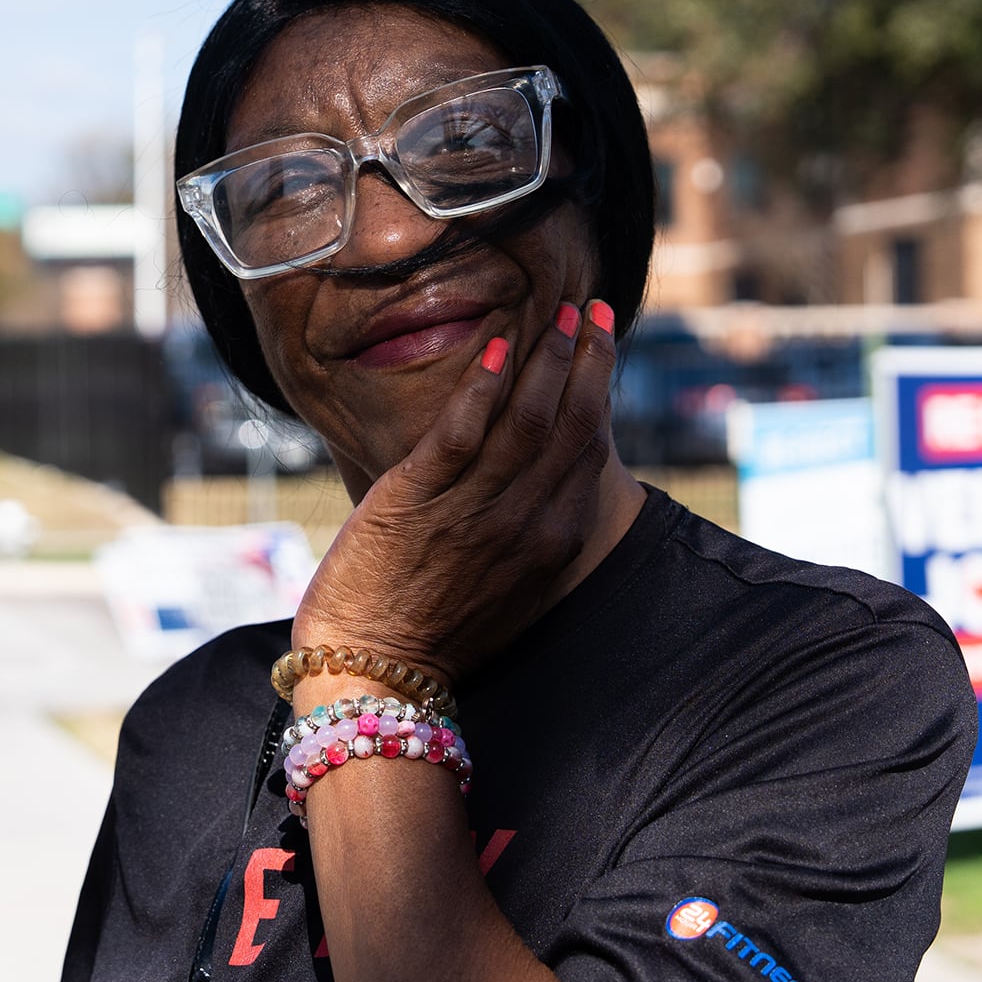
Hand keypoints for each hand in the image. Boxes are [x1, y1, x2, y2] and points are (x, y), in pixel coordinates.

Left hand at [293, 300, 620, 686]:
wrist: (377, 673)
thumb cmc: (435, 629)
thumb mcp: (509, 584)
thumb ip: (532, 532)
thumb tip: (542, 479)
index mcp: (551, 544)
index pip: (590, 450)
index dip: (601, 388)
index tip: (605, 341)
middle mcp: (524, 524)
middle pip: (572, 426)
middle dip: (587, 360)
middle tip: (596, 308)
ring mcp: (473, 512)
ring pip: (526, 422)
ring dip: (546, 361)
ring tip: (559, 315)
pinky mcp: (418, 503)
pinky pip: (462, 435)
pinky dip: (482, 389)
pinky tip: (496, 349)